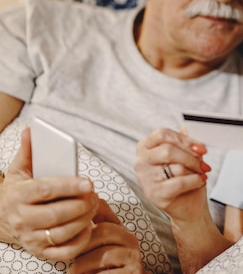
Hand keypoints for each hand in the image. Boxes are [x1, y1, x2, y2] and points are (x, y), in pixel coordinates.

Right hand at [0, 129, 97, 260]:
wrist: (2, 220)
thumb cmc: (19, 191)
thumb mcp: (19, 171)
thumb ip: (28, 152)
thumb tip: (32, 131)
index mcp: (18, 196)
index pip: (45, 191)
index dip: (69, 186)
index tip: (88, 181)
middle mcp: (22, 219)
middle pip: (56, 214)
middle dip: (81, 204)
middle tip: (94, 194)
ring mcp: (31, 238)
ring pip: (62, 233)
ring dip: (84, 219)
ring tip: (93, 205)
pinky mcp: (40, 252)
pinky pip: (65, 251)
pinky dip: (81, 240)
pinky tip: (88, 226)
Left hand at [68, 199, 145, 273]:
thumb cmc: (105, 265)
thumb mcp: (100, 243)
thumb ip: (95, 223)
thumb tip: (85, 197)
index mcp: (122, 230)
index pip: (103, 215)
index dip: (84, 220)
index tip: (69, 230)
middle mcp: (131, 240)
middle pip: (103, 231)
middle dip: (82, 243)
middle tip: (68, 254)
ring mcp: (133, 257)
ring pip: (103, 254)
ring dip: (82, 264)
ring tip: (73, 271)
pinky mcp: (131, 273)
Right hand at [135, 127, 210, 223]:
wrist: (188, 206)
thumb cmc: (185, 176)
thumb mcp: (186, 154)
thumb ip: (186, 138)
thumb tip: (191, 123)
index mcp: (146, 146)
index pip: (162, 134)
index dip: (185, 139)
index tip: (201, 147)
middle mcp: (141, 161)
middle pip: (168, 150)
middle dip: (191, 157)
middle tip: (205, 164)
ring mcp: (145, 179)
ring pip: (175, 167)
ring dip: (195, 170)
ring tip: (201, 173)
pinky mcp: (154, 194)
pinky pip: (179, 182)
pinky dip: (194, 181)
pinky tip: (200, 181)